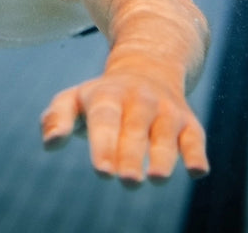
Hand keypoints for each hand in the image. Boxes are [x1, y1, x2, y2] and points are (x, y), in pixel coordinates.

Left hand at [40, 71, 208, 184]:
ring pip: (166, 134)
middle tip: (127, 181)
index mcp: (108, 95)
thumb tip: (50, 143)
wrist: (148, 66)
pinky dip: (197, 154)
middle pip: (135, 128)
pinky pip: (196, 138)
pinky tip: (197, 171)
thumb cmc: (102, 96)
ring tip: (157, 178)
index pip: (105, 118)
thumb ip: (56, 117)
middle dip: (131, 154)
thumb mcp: (75, 98)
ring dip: (163, 156)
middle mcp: (139, 100)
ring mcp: (166, 111)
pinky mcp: (189, 123)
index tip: (102, 170)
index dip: (104, 143)